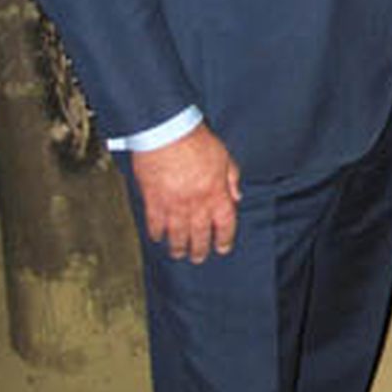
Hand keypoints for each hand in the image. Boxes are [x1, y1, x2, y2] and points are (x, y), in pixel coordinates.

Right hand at [131, 125, 241, 262]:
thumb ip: (232, 178)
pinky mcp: (154, 202)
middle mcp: (197, 204)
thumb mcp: (225, 157)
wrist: (168, 134)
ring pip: (177, 235)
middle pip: (200, 235)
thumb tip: (237, 196)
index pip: (225, 224)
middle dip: (200, 249)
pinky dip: (156, 233)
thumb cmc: (197, 141)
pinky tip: (158, 237)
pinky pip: (155, 224)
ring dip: (178, 247)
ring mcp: (174, 206)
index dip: (225, 239)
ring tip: (179, 253)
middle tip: (199, 257)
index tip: (223, 247)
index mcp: (217, 194)